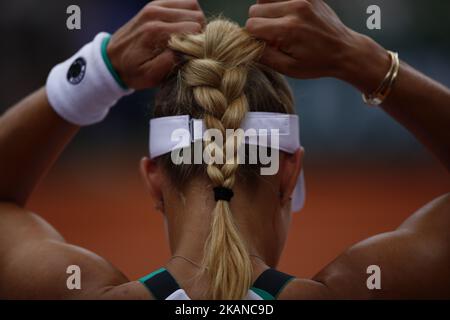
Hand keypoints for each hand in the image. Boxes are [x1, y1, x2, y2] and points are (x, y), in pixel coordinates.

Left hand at [107, 0, 204, 88]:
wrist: (111, 60)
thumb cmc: (131, 71)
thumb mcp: (150, 75)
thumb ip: (170, 63)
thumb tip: (189, 51)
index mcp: (155, 31)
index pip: (194, 28)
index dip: (200, 42)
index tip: (195, 54)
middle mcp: (155, 13)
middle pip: (196, 16)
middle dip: (200, 32)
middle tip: (193, 47)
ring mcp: (155, 5)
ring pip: (193, 6)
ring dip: (196, 22)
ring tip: (190, 37)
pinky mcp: (156, 4)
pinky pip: (183, 2)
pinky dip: (188, 14)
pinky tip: (183, 28)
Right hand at [246, 0, 385, 81]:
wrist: (345, 50)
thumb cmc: (317, 63)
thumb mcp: (288, 68)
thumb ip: (264, 56)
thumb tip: (246, 45)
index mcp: (288, 30)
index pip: (251, 25)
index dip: (253, 37)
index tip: (264, 44)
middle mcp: (294, 9)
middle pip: (255, 9)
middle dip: (259, 24)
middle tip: (273, 36)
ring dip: (267, 12)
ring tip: (279, 25)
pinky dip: (278, 4)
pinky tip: (286, 16)